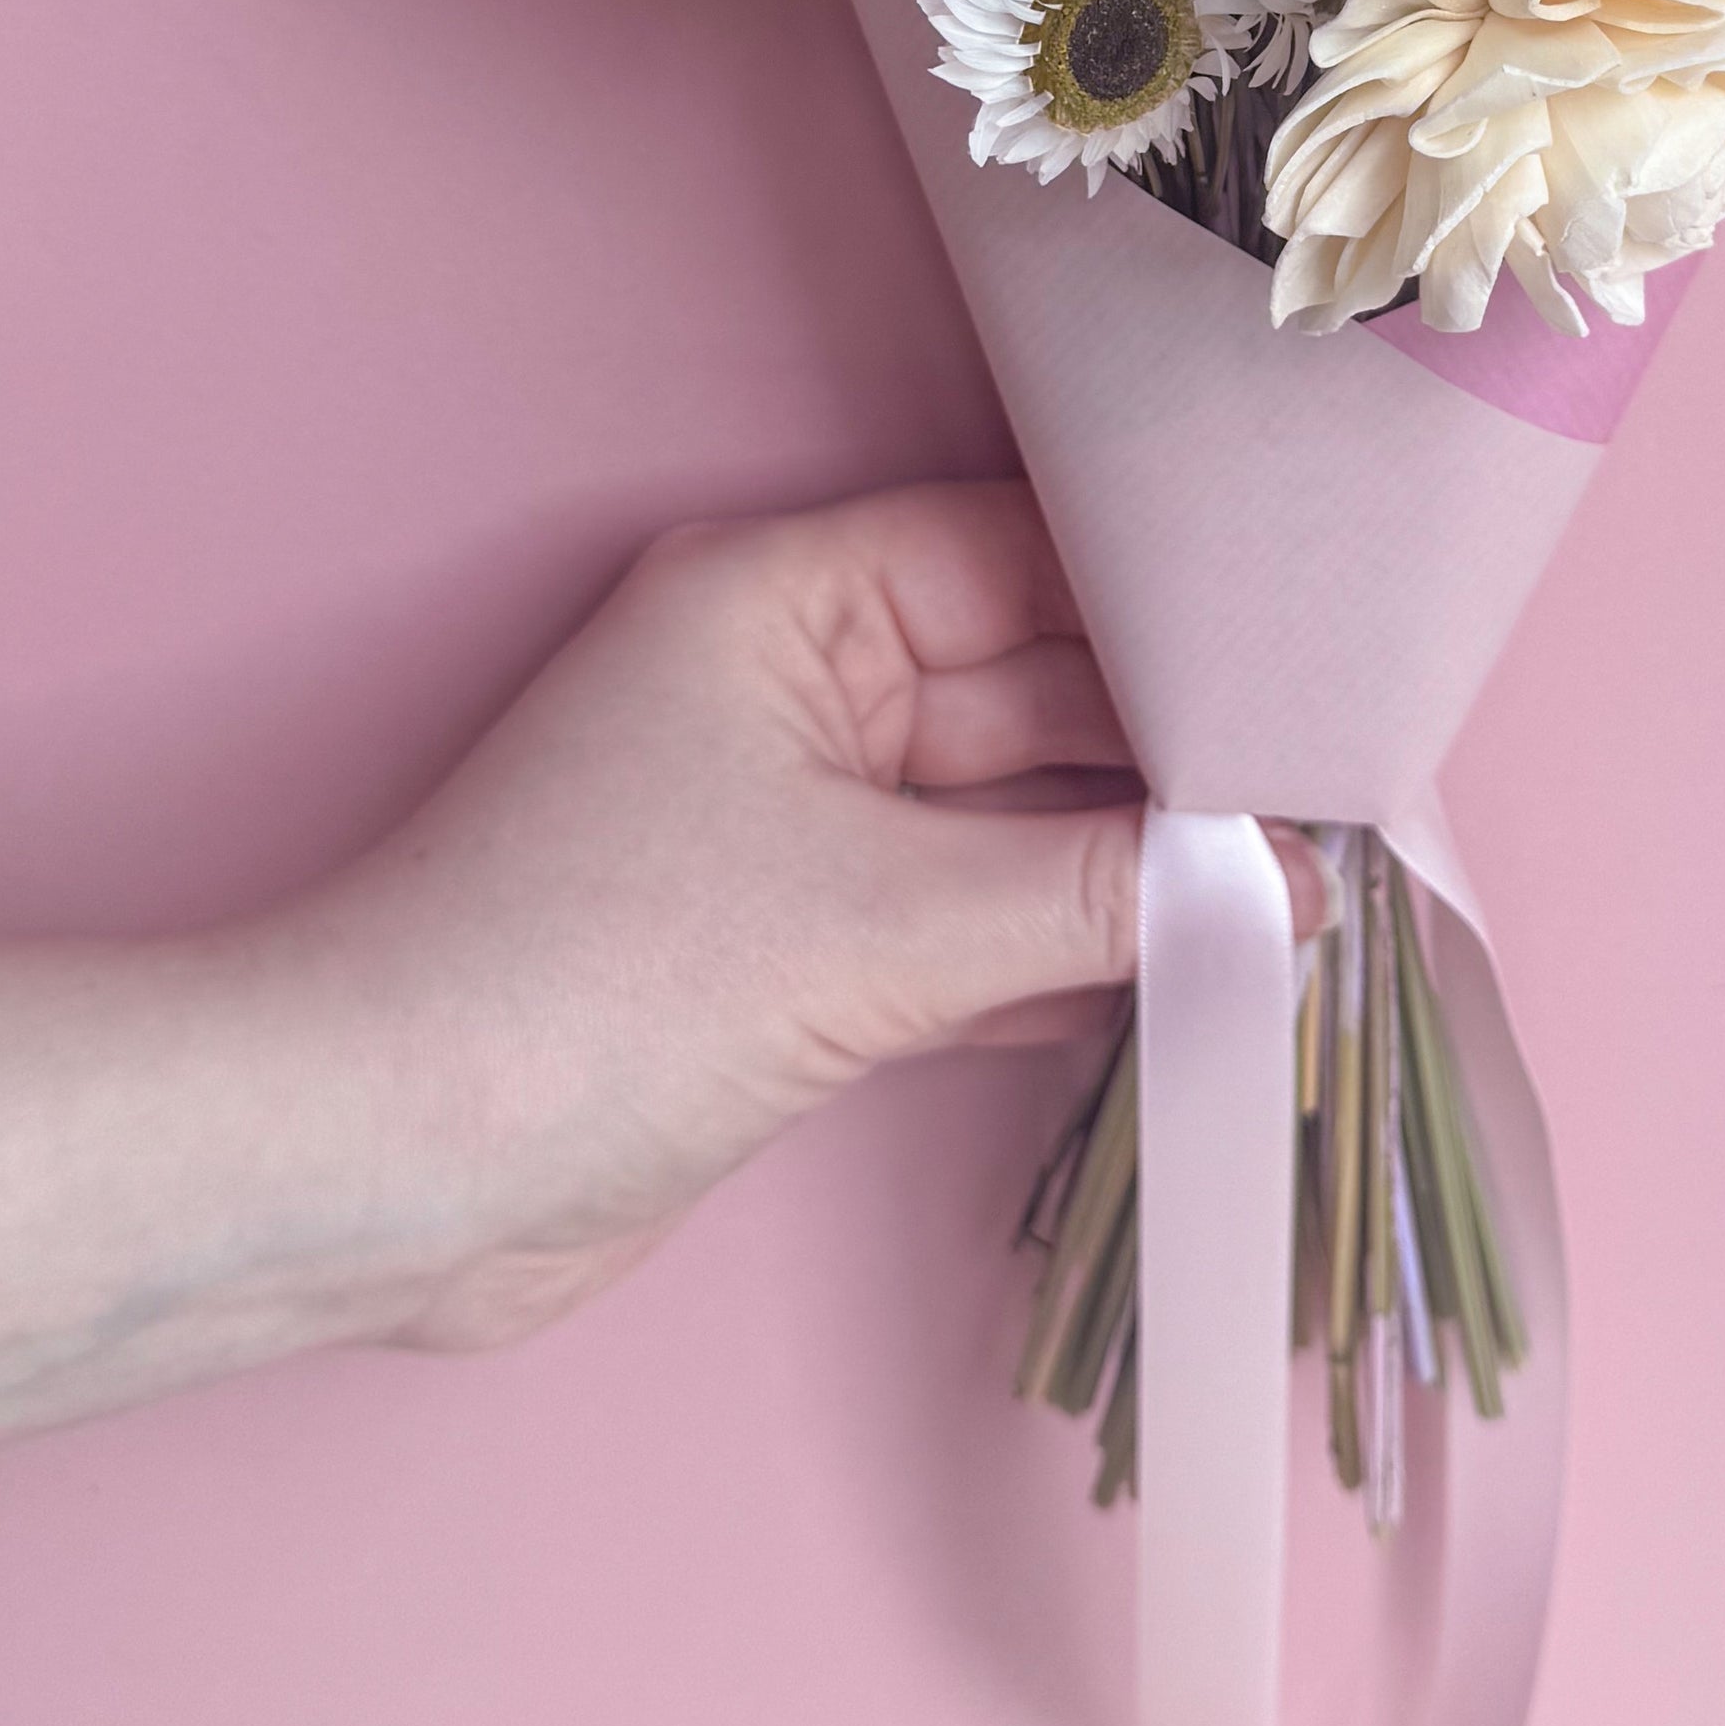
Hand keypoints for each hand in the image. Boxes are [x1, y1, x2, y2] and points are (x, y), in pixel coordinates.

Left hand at [281, 480, 1302, 1351]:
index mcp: (785, 603)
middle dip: (1175, 753)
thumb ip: (1094, 895)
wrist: (376, 1170)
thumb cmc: (590, 983)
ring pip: (1007, 820)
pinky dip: (1062, 959)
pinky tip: (1191, 985)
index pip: (1020, 555)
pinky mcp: (788, 958)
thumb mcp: (876, 922)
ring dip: (1133, 869)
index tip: (1319, 643)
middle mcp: (792, 688)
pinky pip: (965, 929)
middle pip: (1029, 690)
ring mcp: (789, 828)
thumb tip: (1286, 886)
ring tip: (1307, 892)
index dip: (1168, 600)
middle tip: (1348, 795)